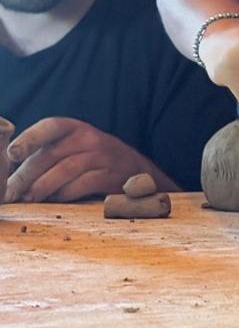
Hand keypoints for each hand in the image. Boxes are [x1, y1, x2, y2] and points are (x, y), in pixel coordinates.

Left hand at [5, 118, 175, 202]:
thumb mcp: (75, 147)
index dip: (30, 138)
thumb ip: (47, 153)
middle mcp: (90, 138)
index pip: (50, 126)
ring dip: (42, 187)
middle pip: (51, 155)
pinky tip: (56, 200)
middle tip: (11, 193)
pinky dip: (64, 194)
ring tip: (29, 199)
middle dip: (26, 176)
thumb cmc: (94, 160)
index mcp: (76, 128)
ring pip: (65, 170)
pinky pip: (82, 184)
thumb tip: (9, 174)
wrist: (136, 170)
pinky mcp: (111, 175)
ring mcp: (103, 156)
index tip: (12, 154)